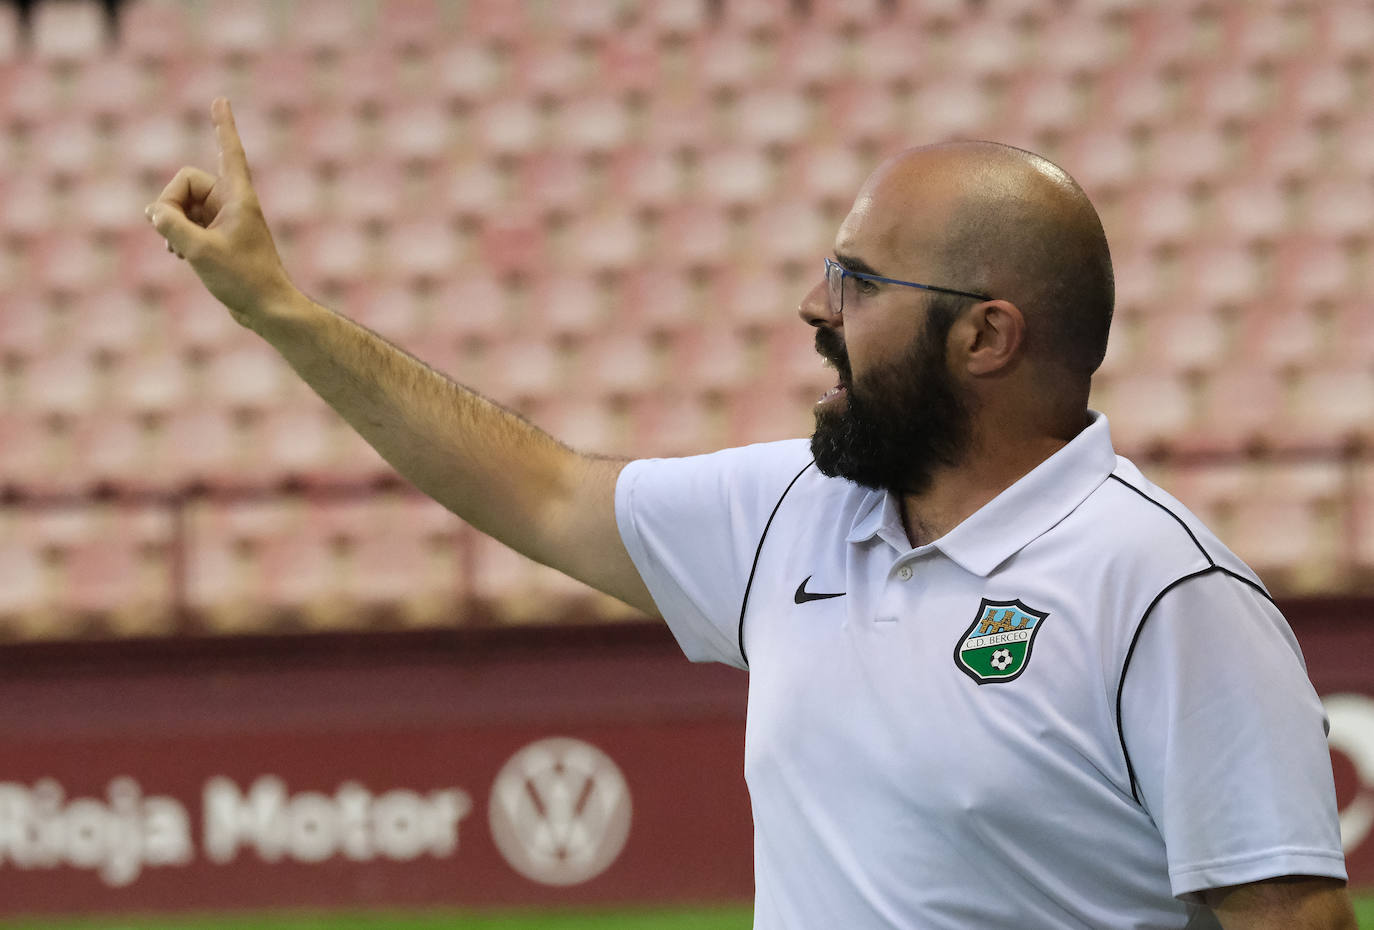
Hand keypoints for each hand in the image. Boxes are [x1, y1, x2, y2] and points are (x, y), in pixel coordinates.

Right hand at [145, 98, 296, 325]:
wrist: (266, 309)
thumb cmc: (242, 279)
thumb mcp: (199, 250)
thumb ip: (170, 224)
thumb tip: (154, 211)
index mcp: (238, 197)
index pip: (229, 152)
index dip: (223, 126)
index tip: (220, 99)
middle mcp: (233, 203)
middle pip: (186, 184)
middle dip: (170, 205)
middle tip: (170, 233)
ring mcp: (225, 220)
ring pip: (183, 205)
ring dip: (172, 223)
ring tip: (176, 250)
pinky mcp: (219, 237)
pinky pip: (187, 223)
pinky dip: (177, 235)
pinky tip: (176, 254)